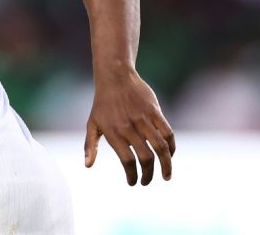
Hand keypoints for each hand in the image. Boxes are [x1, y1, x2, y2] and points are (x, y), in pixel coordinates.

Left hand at [84, 70, 174, 185]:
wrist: (115, 76)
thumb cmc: (102, 104)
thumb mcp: (92, 123)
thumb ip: (90, 145)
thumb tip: (87, 166)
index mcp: (113, 132)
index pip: (127, 160)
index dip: (132, 175)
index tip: (134, 183)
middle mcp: (129, 127)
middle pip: (146, 157)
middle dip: (148, 174)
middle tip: (147, 182)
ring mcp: (143, 118)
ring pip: (160, 147)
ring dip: (166, 165)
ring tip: (166, 176)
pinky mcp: (154, 111)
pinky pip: (168, 132)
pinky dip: (171, 147)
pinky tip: (169, 155)